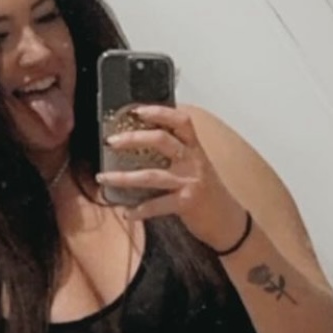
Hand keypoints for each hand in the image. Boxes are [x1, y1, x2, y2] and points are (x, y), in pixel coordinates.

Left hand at [96, 104, 247, 249]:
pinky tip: (128, 213)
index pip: (180, 121)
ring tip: (104, 178)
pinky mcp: (187, 203)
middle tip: (111, 141)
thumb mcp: (197, 167)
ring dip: (124, 177)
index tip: (136, 110)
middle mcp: (193, 161)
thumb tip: (146, 143)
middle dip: (133, 138)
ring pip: (152, 175)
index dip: (159, 112)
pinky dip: (140, 210)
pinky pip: (157, 205)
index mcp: (195, 149)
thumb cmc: (208, 193)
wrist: (228, 221)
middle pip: (162, 140)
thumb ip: (178, 154)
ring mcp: (190, 182)